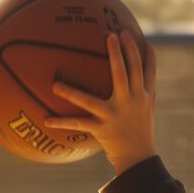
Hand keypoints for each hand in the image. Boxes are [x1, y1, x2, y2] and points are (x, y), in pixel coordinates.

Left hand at [44, 30, 156, 175]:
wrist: (139, 158)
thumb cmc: (141, 131)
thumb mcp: (146, 110)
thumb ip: (141, 91)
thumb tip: (135, 74)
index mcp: (144, 96)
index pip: (147, 70)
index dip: (142, 52)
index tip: (133, 34)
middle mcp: (132, 102)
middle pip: (127, 73)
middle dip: (119, 53)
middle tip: (110, 35)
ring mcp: (116, 115)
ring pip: (91, 101)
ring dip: (71, 93)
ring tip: (55, 84)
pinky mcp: (103, 129)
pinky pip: (78, 124)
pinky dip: (62, 123)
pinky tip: (46, 120)